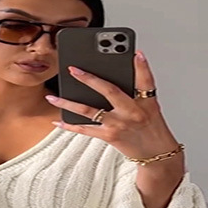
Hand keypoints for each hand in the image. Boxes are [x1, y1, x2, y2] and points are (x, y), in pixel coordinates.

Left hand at [45, 49, 182, 163]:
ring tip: (52, 96)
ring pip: (89, 111)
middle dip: (90, 79)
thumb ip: (139, 88)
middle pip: (109, 91)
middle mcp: (131, 112)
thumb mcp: (152, 106)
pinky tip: (58, 120)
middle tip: (73, 69)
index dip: (142, 66)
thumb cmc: (151, 128)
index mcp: (145, 102)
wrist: (155, 154)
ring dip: (68, 103)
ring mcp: (118, 125)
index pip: (145, 80)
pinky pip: (85, 130)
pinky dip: (70, 126)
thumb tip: (128, 66)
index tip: (136, 53)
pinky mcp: (109, 136)